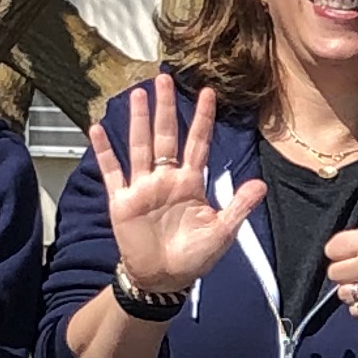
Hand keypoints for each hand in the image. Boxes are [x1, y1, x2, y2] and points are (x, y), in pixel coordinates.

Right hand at [95, 73, 262, 300]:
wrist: (163, 280)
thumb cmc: (194, 258)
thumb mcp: (222, 233)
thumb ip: (238, 206)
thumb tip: (260, 184)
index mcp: (191, 183)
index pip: (198, 143)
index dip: (203, 119)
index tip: (207, 93)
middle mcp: (166, 179)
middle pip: (166, 135)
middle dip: (166, 107)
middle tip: (163, 77)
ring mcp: (143, 188)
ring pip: (140, 146)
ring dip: (138, 120)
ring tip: (137, 94)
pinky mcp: (123, 201)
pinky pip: (113, 172)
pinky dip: (105, 151)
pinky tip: (97, 128)